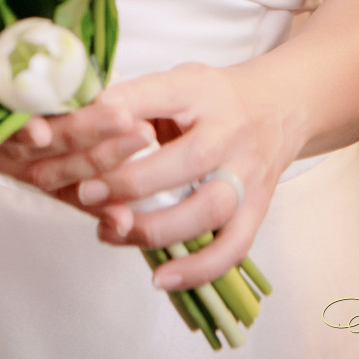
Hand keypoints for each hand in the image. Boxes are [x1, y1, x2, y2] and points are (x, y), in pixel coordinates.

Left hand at [14, 61, 297, 291]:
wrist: (279, 107)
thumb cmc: (211, 97)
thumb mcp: (175, 81)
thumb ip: (135, 99)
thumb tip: (80, 119)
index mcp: (202, 92)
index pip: (161, 97)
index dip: (121, 120)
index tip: (81, 138)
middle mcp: (230, 134)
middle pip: (187, 161)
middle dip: (132, 182)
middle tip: (86, 194)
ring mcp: (247, 175)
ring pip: (208, 210)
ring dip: (157, 227)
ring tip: (111, 232)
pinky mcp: (257, 210)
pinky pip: (232, 248)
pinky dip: (197, 269)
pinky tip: (160, 278)